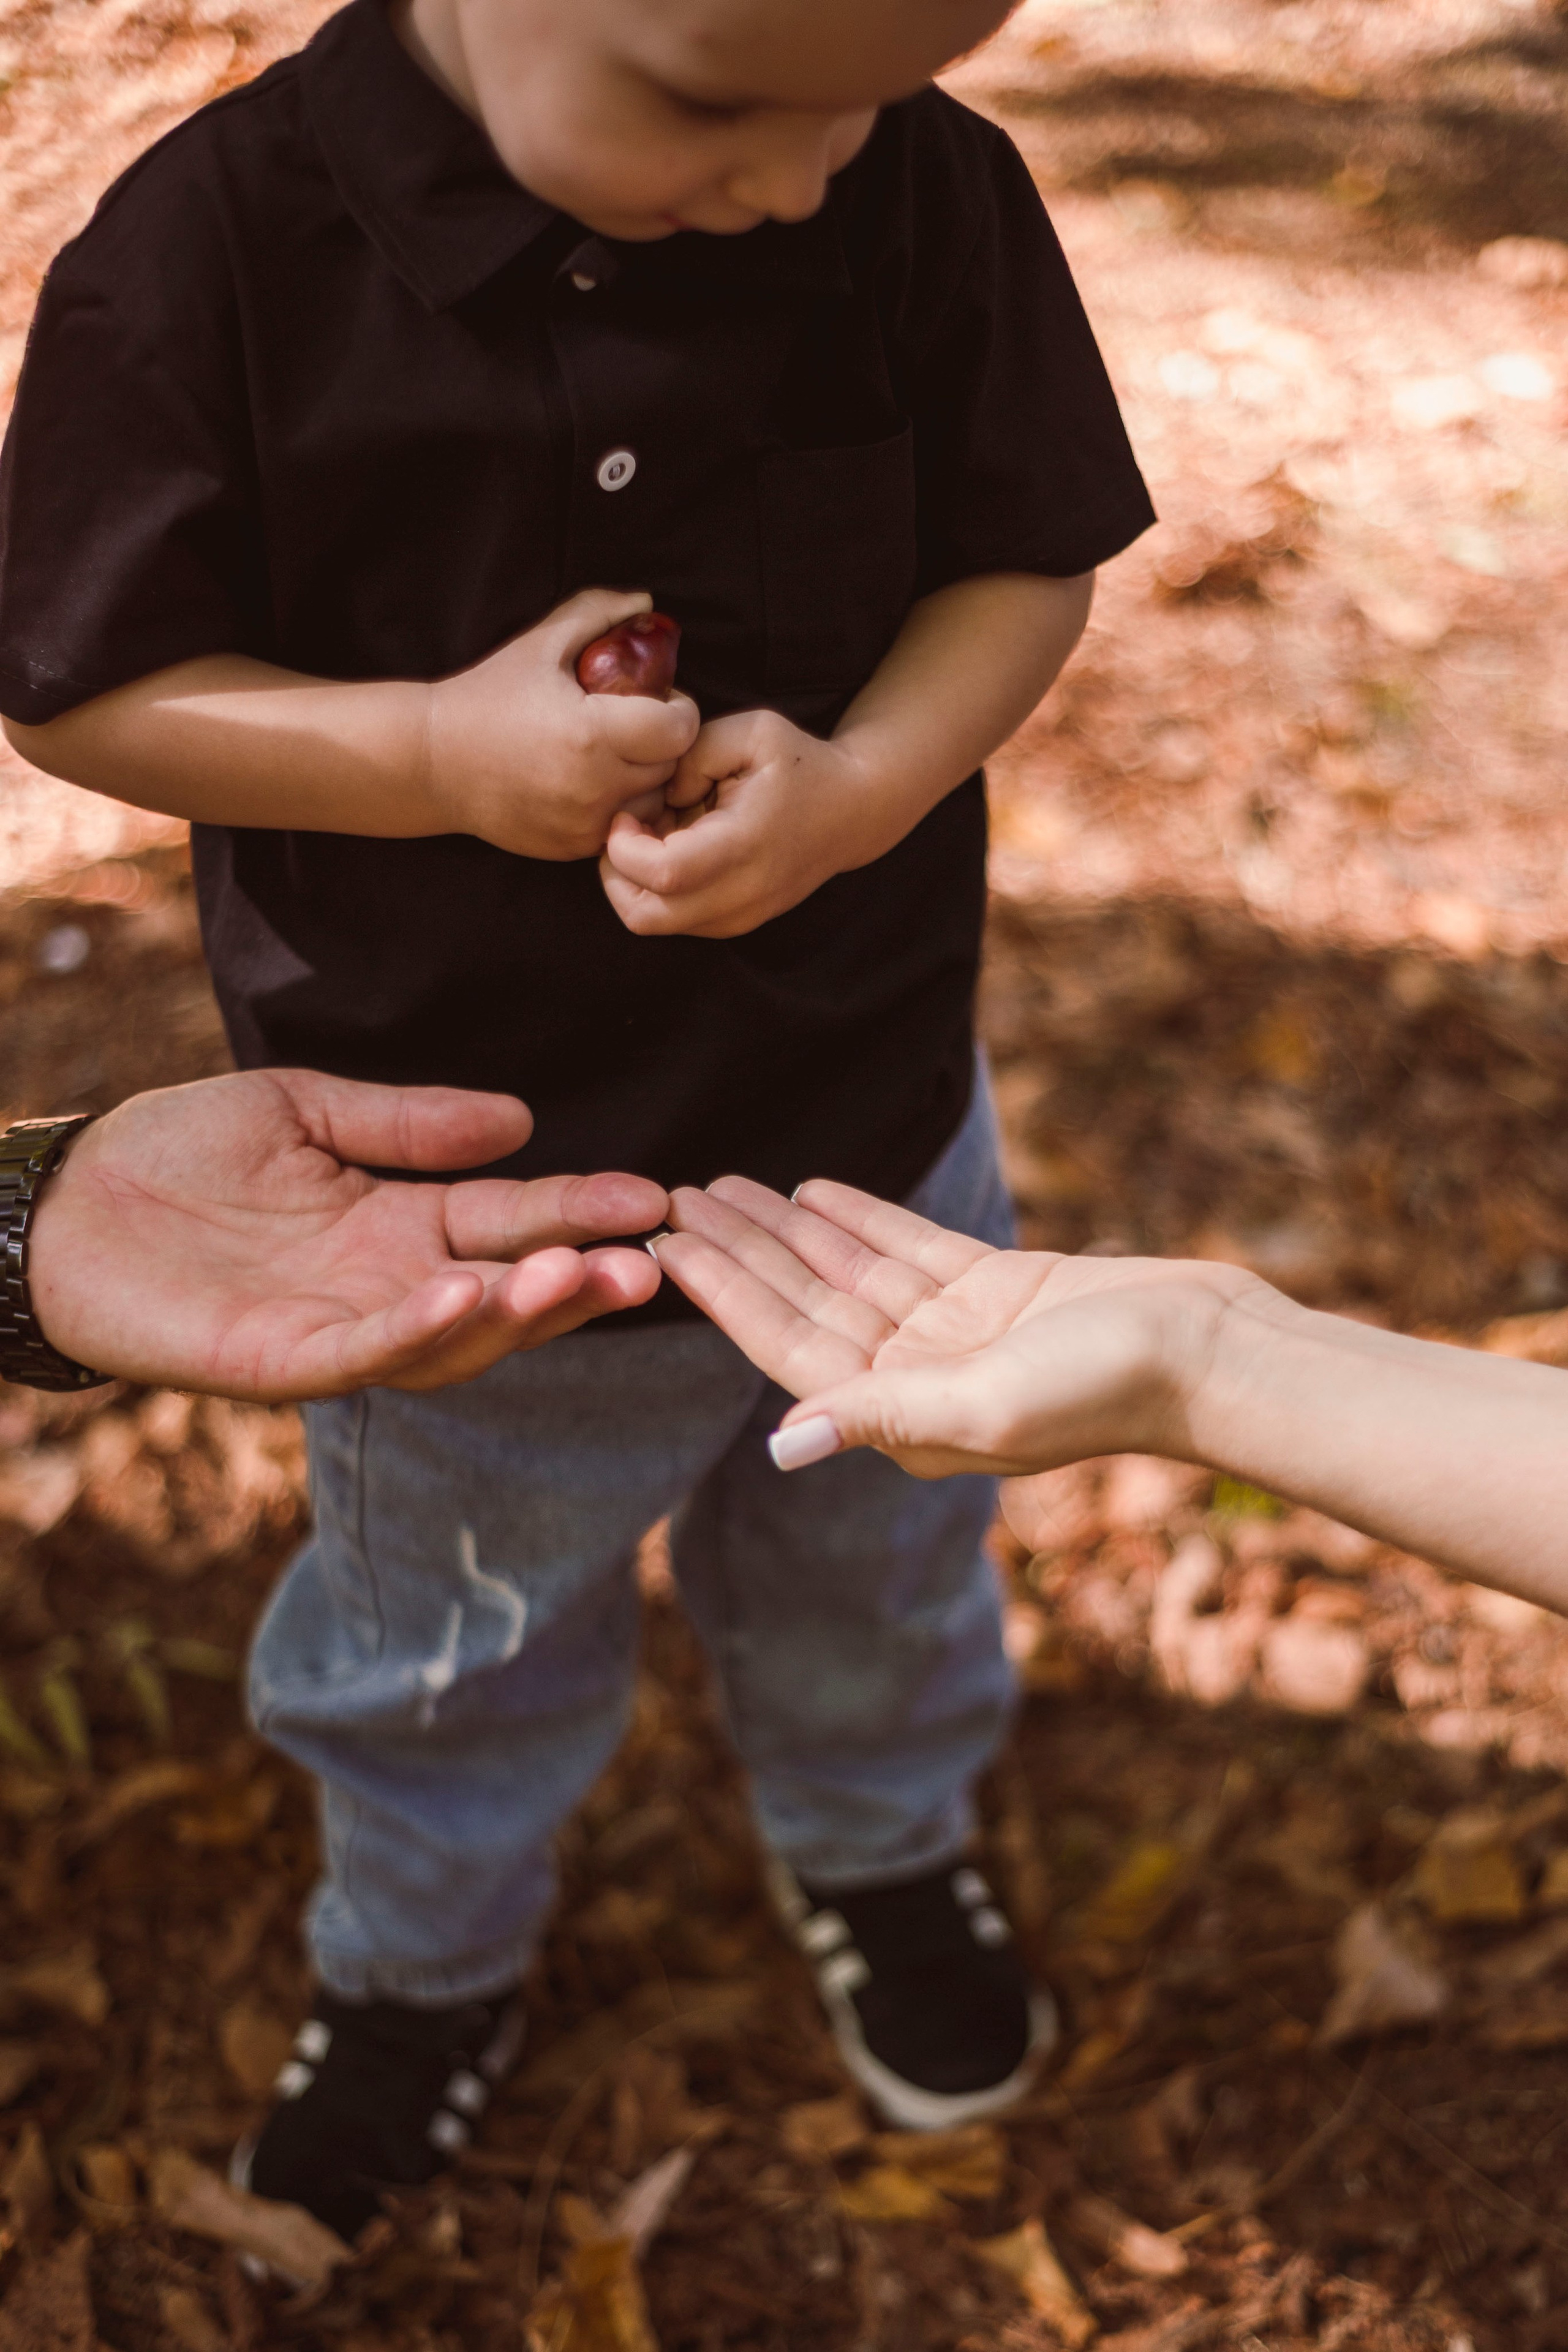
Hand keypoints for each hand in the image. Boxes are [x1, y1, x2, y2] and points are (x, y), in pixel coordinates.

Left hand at [28, 1072, 668, 1399]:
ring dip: (517, 1313)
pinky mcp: (283, 1361)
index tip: (656, 1199)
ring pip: (454, 1340)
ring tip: (575, 1274)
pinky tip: (462, 1294)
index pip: (513, 1222)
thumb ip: (407, 1123)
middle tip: (648, 1260)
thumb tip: (520, 1120)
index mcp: (401, 1225)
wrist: (65, 1200)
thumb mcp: (304, 1110)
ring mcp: (341, 1330)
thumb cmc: (176, 1154)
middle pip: (507, 1293)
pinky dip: (417, 1331)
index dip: (584, 1212)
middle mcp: (388, 1286)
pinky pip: (365, 1355)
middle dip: (580, 1281)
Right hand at [427, 590, 700, 859]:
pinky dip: (621, 807)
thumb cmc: (488, 696)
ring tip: (620, 755)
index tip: (658, 699)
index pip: (680, 730)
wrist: (434, 761)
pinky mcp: (573, 848)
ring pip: (653, 803)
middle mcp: (595, 787)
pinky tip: (596, 783)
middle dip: (664, 742)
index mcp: (593, 734)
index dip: (678, 709)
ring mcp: (585, 824)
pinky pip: (624, 828)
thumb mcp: (541, 643)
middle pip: (671, 767)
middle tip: (639, 723)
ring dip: (648, 779)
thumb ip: (597, 614)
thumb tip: (647, 602)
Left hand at [598, 710, 874, 937]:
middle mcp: (742, 893)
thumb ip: (693, 754)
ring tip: (653, 839)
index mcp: (744, 844)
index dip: (623, 849)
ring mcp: (740, 916)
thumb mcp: (750, 731)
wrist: (852, 812)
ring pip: (654, 923)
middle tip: (624, 834)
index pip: (663, 874)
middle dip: (615, 875)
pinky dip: (657, 892)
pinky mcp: (736, 924)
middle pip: (645, 916)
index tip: (625, 815)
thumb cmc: (799, 764)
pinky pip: (674, 921)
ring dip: (635, 884)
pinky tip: (673, 851)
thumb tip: (660, 796)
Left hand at [655, 1175, 1259, 1474]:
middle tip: (674, 1197)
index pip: (788, 1347)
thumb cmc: (1105, 1389)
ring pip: (847, 1270)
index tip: (665, 1248)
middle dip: (741, 1251)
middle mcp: (916, 1380)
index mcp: (902, 1420)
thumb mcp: (986, 1403)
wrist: (1209, 1350)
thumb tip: (784, 1443)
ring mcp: (954, 1334)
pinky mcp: (994, 1290)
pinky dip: (858, 1218)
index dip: (724, 1295)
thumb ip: (881, 1415)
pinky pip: (906, 1248)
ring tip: (724, 1184)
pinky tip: (809, 1190)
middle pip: (806, 1302)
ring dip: (787, 1228)